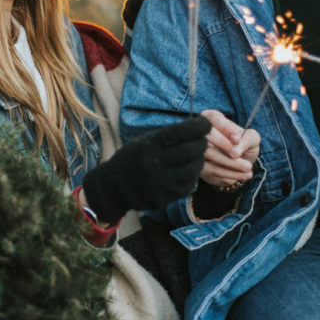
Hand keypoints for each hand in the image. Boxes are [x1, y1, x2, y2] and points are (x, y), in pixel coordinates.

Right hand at [82, 116, 208, 222]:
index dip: (198, 126)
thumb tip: (196, 129)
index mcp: (149, 145)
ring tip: (195, 156)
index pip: (181, 132)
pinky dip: (192, 175)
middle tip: (202, 141)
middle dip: (201, 143)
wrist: (114, 187)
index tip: (205, 123)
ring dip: (199, 160)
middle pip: (192, 150)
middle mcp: (155, 163)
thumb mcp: (143, 141)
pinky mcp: (166, 196)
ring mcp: (161, 182)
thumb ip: (167, 137)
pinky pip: (189, 184)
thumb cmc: (133, 158)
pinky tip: (187, 170)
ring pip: (194, 168)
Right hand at [199, 109, 259, 187]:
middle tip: (243, 159)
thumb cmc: (245, 144)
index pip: (214, 119)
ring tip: (248, 171)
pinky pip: (209, 171)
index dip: (225, 129)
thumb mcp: (252, 137)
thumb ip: (247, 139)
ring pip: (209, 157)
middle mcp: (200, 133)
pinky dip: (226, 175)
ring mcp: (196, 150)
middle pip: (207, 139)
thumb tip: (236, 150)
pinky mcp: (197, 166)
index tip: (237, 139)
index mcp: (212, 118)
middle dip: (225, 148)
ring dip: (229, 166)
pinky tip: (239, 176)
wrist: (239, 161)